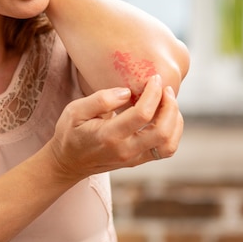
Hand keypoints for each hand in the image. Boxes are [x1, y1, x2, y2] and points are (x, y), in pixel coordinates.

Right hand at [48, 75, 182, 181]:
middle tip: (165, 88)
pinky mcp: (138, 161)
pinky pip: (165, 150)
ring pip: (169, 144)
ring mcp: (134, 158)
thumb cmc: (70, 133)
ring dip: (175, 120)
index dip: (153, 94)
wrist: (68, 162)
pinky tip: (165, 116)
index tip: (154, 79)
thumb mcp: (74, 111)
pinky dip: (173, 132)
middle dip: (170, 106)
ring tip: (168, 102)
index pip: (142, 115)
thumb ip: (100, 100)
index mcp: (108, 136)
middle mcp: (125, 150)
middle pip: (163, 131)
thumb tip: (127, 92)